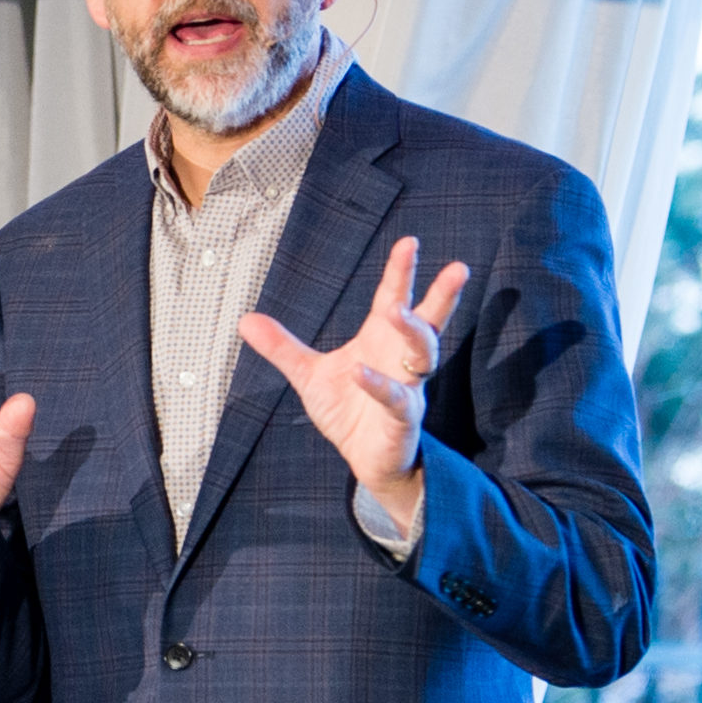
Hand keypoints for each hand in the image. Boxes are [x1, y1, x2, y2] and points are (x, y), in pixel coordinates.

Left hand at [239, 237, 467, 529]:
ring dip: (414, 332)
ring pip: (424, 355)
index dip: (401, 272)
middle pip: (427, 321)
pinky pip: (397, 399)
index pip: (394, 298)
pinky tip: (360, 371)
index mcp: (381, 340)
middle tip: (456, 268)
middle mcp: (401, 359)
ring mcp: (408, 388)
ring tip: (397, 310)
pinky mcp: (403, 419)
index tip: (409, 242)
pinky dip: (379, 385)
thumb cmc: (349, 411)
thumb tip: (245, 320)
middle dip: (441, 296)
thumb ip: (282, 348)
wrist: (365, 460)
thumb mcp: (309, 376)